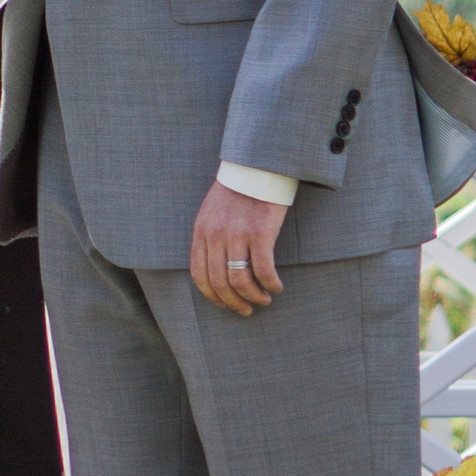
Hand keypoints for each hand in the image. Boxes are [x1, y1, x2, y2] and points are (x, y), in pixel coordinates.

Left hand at [191, 181, 286, 314]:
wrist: (256, 165)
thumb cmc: (237, 189)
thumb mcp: (211, 211)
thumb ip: (209, 237)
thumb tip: (215, 267)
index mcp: (201, 232)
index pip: (199, 275)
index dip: (211, 296)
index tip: (224, 305)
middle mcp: (215, 236)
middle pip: (219, 283)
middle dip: (233, 303)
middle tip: (246, 310)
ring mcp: (237, 235)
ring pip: (240, 281)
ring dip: (253, 297)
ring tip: (263, 300)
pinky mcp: (260, 233)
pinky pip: (263, 269)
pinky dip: (270, 284)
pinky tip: (276, 287)